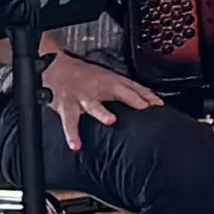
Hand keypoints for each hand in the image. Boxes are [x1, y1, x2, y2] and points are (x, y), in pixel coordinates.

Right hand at [40, 50, 161, 150]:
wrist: (55, 69)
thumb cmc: (83, 76)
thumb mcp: (108, 77)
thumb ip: (128, 90)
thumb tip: (150, 102)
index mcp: (110, 80)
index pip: (133, 87)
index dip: (146, 95)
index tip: (159, 105)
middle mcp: (98, 88)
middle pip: (118, 91)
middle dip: (131, 98)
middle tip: (144, 107)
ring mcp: (83, 98)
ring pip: (93, 105)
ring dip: (102, 112)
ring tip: (110, 120)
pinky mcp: (67, 107)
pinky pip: (70, 122)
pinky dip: (72, 134)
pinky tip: (76, 145)